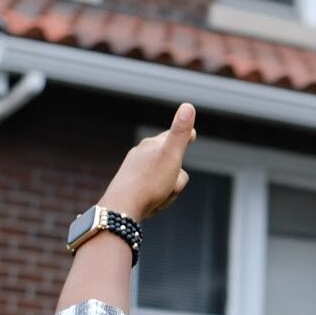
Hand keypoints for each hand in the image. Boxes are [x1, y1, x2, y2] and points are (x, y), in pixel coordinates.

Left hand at [99, 104, 197, 222]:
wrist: (122, 208)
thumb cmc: (149, 183)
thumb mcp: (171, 156)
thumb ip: (180, 132)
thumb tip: (188, 106)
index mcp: (152, 145)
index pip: (173, 136)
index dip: (185, 136)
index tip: (192, 134)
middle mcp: (141, 154)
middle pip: (171, 161)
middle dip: (177, 174)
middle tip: (172, 184)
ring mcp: (135, 170)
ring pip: (164, 177)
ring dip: (168, 189)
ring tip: (160, 196)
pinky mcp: (131, 185)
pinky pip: (154, 189)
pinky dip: (158, 196)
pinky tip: (152, 203)